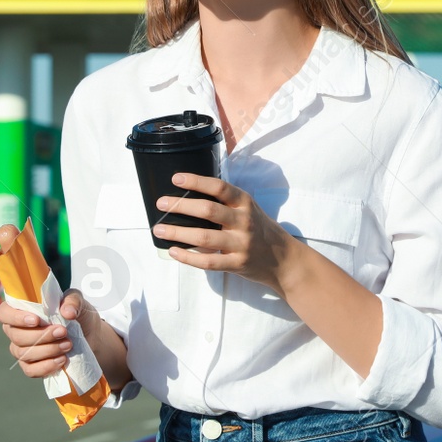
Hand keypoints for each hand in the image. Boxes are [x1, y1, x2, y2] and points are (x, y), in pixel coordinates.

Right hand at [0, 223, 100, 379]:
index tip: (34, 317)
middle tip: (62, 331)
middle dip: (36, 333)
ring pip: (20, 350)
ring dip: (44, 350)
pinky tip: (60, 361)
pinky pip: (29, 369)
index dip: (14, 312)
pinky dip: (43, 367)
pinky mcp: (34, 365)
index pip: (6, 303)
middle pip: (9, 330)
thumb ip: (73, 299)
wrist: (96, 343)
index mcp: (27, 304)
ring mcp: (25, 345)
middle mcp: (20, 324)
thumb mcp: (83, 301)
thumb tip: (63, 311)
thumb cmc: (81, 314)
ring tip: (67, 344)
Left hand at [151, 173, 298, 295]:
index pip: (219, 187)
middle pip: (208, 210)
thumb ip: (227, 202)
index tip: (175, 178)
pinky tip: (174, 252)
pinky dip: (188, 257)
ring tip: (159, 230)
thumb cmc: (260, 230)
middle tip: (161, 203)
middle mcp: (244, 221)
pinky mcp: (237, 264)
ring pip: (204, 237)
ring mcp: (241, 244)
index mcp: (245, 203)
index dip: (197, 181)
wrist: (283, 259)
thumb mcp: (249, 209)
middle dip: (181, 206)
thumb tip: (189, 195)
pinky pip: (208, 261)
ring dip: (178, 233)